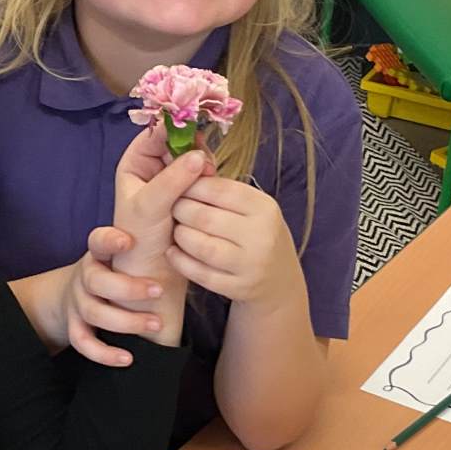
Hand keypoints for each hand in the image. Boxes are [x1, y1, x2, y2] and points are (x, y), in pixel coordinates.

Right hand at [59, 225, 169, 367]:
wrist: (74, 293)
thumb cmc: (117, 273)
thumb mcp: (128, 257)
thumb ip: (152, 249)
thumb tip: (189, 245)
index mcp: (100, 254)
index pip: (98, 241)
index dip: (109, 241)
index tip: (128, 242)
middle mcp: (85, 276)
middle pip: (96, 281)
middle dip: (128, 288)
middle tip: (159, 291)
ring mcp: (77, 302)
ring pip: (93, 312)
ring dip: (126, 321)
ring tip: (156, 325)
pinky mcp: (74, 326)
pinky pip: (82, 342)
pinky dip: (104, 353)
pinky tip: (127, 359)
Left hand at [111, 124, 212, 280]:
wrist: (152, 274)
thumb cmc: (139, 241)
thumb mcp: (149, 208)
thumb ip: (171, 180)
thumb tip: (198, 156)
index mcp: (135, 164)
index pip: (155, 133)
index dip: (175, 129)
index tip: (195, 133)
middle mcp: (153, 169)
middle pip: (178, 143)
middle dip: (193, 148)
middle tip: (206, 160)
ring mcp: (172, 182)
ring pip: (192, 160)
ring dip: (203, 164)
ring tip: (209, 175)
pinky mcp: (190, 196)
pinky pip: (202, 178)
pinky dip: (209, 179)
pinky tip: (213, 184)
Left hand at [168, 175, 304, 309]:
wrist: (280, 280)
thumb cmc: (255, 233)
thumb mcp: (250, 208)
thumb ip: (221, 189)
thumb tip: (184, 161)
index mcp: (263, 207)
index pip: (217, 189)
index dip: (190, 185)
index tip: (177, 185)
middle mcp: (261, 234)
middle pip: (204, 217)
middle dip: (180, 210)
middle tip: (171, 208)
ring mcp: (251, 264)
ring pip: (200, 246)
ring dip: (180, 236)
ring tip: (175, 230)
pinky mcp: (239, 287)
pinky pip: (200, 273)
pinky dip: (180, 261)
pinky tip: (173, 252)